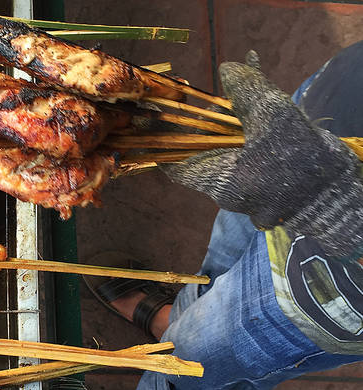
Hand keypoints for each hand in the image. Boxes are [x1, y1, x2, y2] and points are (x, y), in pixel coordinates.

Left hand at [163, 57, 362, 257]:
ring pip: (227, 164)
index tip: (169, 120)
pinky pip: (248, 171)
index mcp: (220, 182)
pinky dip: (248, 150)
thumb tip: (228, 69)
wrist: (339, 195)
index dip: (170, 141)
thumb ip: (247, 91)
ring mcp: (248, 202)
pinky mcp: (267, 200)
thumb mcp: (274, 116)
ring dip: (229, 140)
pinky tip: (259, 127)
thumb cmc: (303, 158)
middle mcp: (229, 197)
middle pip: (202, 162)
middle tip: (209, 110)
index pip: (176, 165)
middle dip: (205, 135)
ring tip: (239, 113)